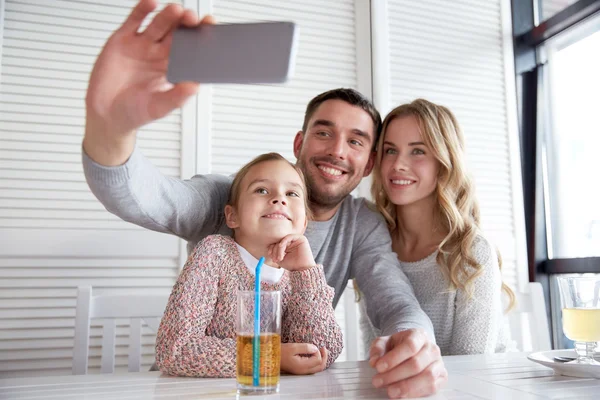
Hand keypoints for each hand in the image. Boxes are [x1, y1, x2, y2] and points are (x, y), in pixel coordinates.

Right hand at [83, 0, 213, 165]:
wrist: (105, 114)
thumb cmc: (134, 112)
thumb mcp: (159, 108)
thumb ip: (176, 97)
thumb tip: (195, 87)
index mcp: (172, 69)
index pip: (191, 49)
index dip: (200, 38)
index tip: (210, 29)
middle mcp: (159, 54)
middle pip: (177, 33)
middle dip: (186, 24)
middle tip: (193, 18)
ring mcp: (142, 45)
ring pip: (160, 24)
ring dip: (169, 16)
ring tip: (176, 10)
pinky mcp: (123, 39)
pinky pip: (135, 20)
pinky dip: (142, 10)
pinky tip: (151, 3)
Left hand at [268, 234, 314, 271]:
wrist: (303, 269)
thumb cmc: (292, 265)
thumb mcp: (280, 258)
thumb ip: (275, 252)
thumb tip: (269, 248)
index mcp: (287, 246)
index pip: (277, 243)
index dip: (271, 248)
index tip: (269, 255)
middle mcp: (292, 242)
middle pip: (279, 241)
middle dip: (274, 250)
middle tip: (275, 259)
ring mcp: (296, 239)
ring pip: (283, 240)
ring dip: (279, 249)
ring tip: (280, 258)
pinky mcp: (301, 238)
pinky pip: (289, 237)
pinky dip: (283, 242)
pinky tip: (281, 247)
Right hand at [280, 343, 327, 374]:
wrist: (271, 358)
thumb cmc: (280, 352)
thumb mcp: (293, 347)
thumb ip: (305, 348)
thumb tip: (315, 349)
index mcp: (302, 366)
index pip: (318, 360)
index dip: (318, 352)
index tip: (313, 345)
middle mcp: (303, 371)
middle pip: (320, 367)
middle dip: (324, 357)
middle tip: (324, 348)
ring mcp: (302, 371)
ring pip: (317, 368)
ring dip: (321, 359)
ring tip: (321, 351)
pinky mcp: (300, 369)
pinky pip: (313, 367)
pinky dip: (316, 361)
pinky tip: (314, 355)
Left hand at [368, 329, 446, 398]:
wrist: (413, 349)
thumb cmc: (399, 346)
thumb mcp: (385, 342)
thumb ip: (378, 349)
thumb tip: (375, 361)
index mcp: (418, 335)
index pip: (409, 346)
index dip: (394, 358)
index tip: (379, 367)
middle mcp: (432, 348)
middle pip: (416, 364)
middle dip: (394, 375)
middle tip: (378, 381)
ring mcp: (439, 363)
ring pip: (427, 377)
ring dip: (406, 386)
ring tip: (390, 391)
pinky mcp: (442, 377)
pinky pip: (432, 387)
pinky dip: (416, 393)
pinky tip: (401, 395)